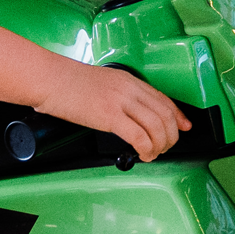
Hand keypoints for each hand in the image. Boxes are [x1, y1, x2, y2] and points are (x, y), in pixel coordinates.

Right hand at [51, 62, 188, 162]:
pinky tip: (143, 154)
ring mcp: (120, 102)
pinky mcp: (109, 116)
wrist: (50, 79)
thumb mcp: (103, 83)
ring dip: (160, 145)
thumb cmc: (69, 83)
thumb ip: (120, 96)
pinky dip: (146, 149)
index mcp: (129, 81)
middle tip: (166, 147)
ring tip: (153, 153)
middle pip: (165, 114)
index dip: (178, 116)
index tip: (184, 126)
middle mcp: (130, 89)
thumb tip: (130, 114)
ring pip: (157, 126)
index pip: (163, 99)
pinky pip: (139, 136)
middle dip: (171, 135)